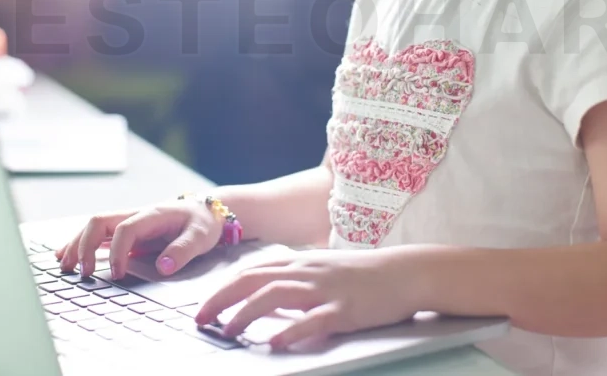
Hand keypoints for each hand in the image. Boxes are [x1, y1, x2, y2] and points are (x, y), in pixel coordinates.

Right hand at [55, 200, 222, 278]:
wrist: (205, 211)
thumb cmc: (201, 223)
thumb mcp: (200, 237)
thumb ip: (182, 251)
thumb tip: (162, 267)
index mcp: (152, 215)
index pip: (125, 229)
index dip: (117, 252)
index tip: (117, 274)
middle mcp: (135, 215)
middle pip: (100, 222)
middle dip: (86, 245)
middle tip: (82, 272)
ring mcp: (127, 221)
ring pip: (93, 227)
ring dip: (77, 244)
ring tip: (64, 266)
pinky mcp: (125, 230)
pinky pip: (97, 234)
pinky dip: (79, 243)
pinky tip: (65, 255)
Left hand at [195, 248, 421, 349]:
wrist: (406, 271)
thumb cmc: (365, 274)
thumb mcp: (323, 270)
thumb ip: (295, 278)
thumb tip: (265, 293)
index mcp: (299, 262)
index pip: (251, 270)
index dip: (223, 287)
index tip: (203, 304)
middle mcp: (306, 272)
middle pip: (253, 280)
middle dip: (221, 299)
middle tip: (201, 318)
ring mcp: (324, 289)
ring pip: (273, 296)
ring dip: (245, 313)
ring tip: (227, 331)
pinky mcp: (343, 309)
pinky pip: (311, 320)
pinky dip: (289, 331)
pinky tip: (273, 343)